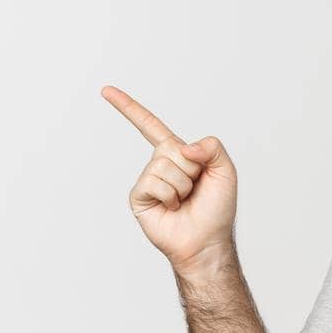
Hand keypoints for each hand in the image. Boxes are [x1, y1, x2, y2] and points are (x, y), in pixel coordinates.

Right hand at [102, 84, 237, 274]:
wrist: (206, 241)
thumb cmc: (217, 209)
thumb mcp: (226, 171)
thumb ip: (213, 147)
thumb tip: (184, 147)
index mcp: (177, 154)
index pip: (150, 125)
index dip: (129, 108)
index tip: (106, 91)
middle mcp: (159, 164)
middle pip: (170, 147)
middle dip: (190, 168)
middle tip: (195, 189)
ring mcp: (147, 180)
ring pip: (163, 165)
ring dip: (182, 185)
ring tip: (184, 201)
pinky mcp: (139, 197)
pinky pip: (153, 182)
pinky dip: (169, 195)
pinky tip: (171, 208)